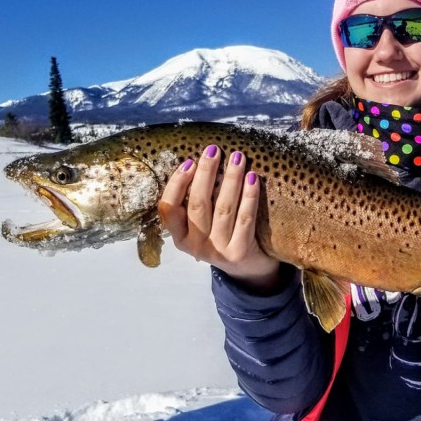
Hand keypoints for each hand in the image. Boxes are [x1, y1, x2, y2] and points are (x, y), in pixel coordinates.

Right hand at [158, 145, 279, 289]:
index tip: (189, 162)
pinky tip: (253, 178)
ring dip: (230, 179)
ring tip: (238, 158)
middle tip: (214, 150)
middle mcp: (195, 245)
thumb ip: (198, 202)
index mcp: (180, 236)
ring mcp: (217, 250)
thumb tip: (201, 162)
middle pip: (198, 203)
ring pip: (223, 208)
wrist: (249, 271)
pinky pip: (245, 218)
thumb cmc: (224, 237)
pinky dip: (249, 196)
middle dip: (206, 173)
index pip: (168, 208)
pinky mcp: (239, 253)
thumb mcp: (203, 226)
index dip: (177, 184)